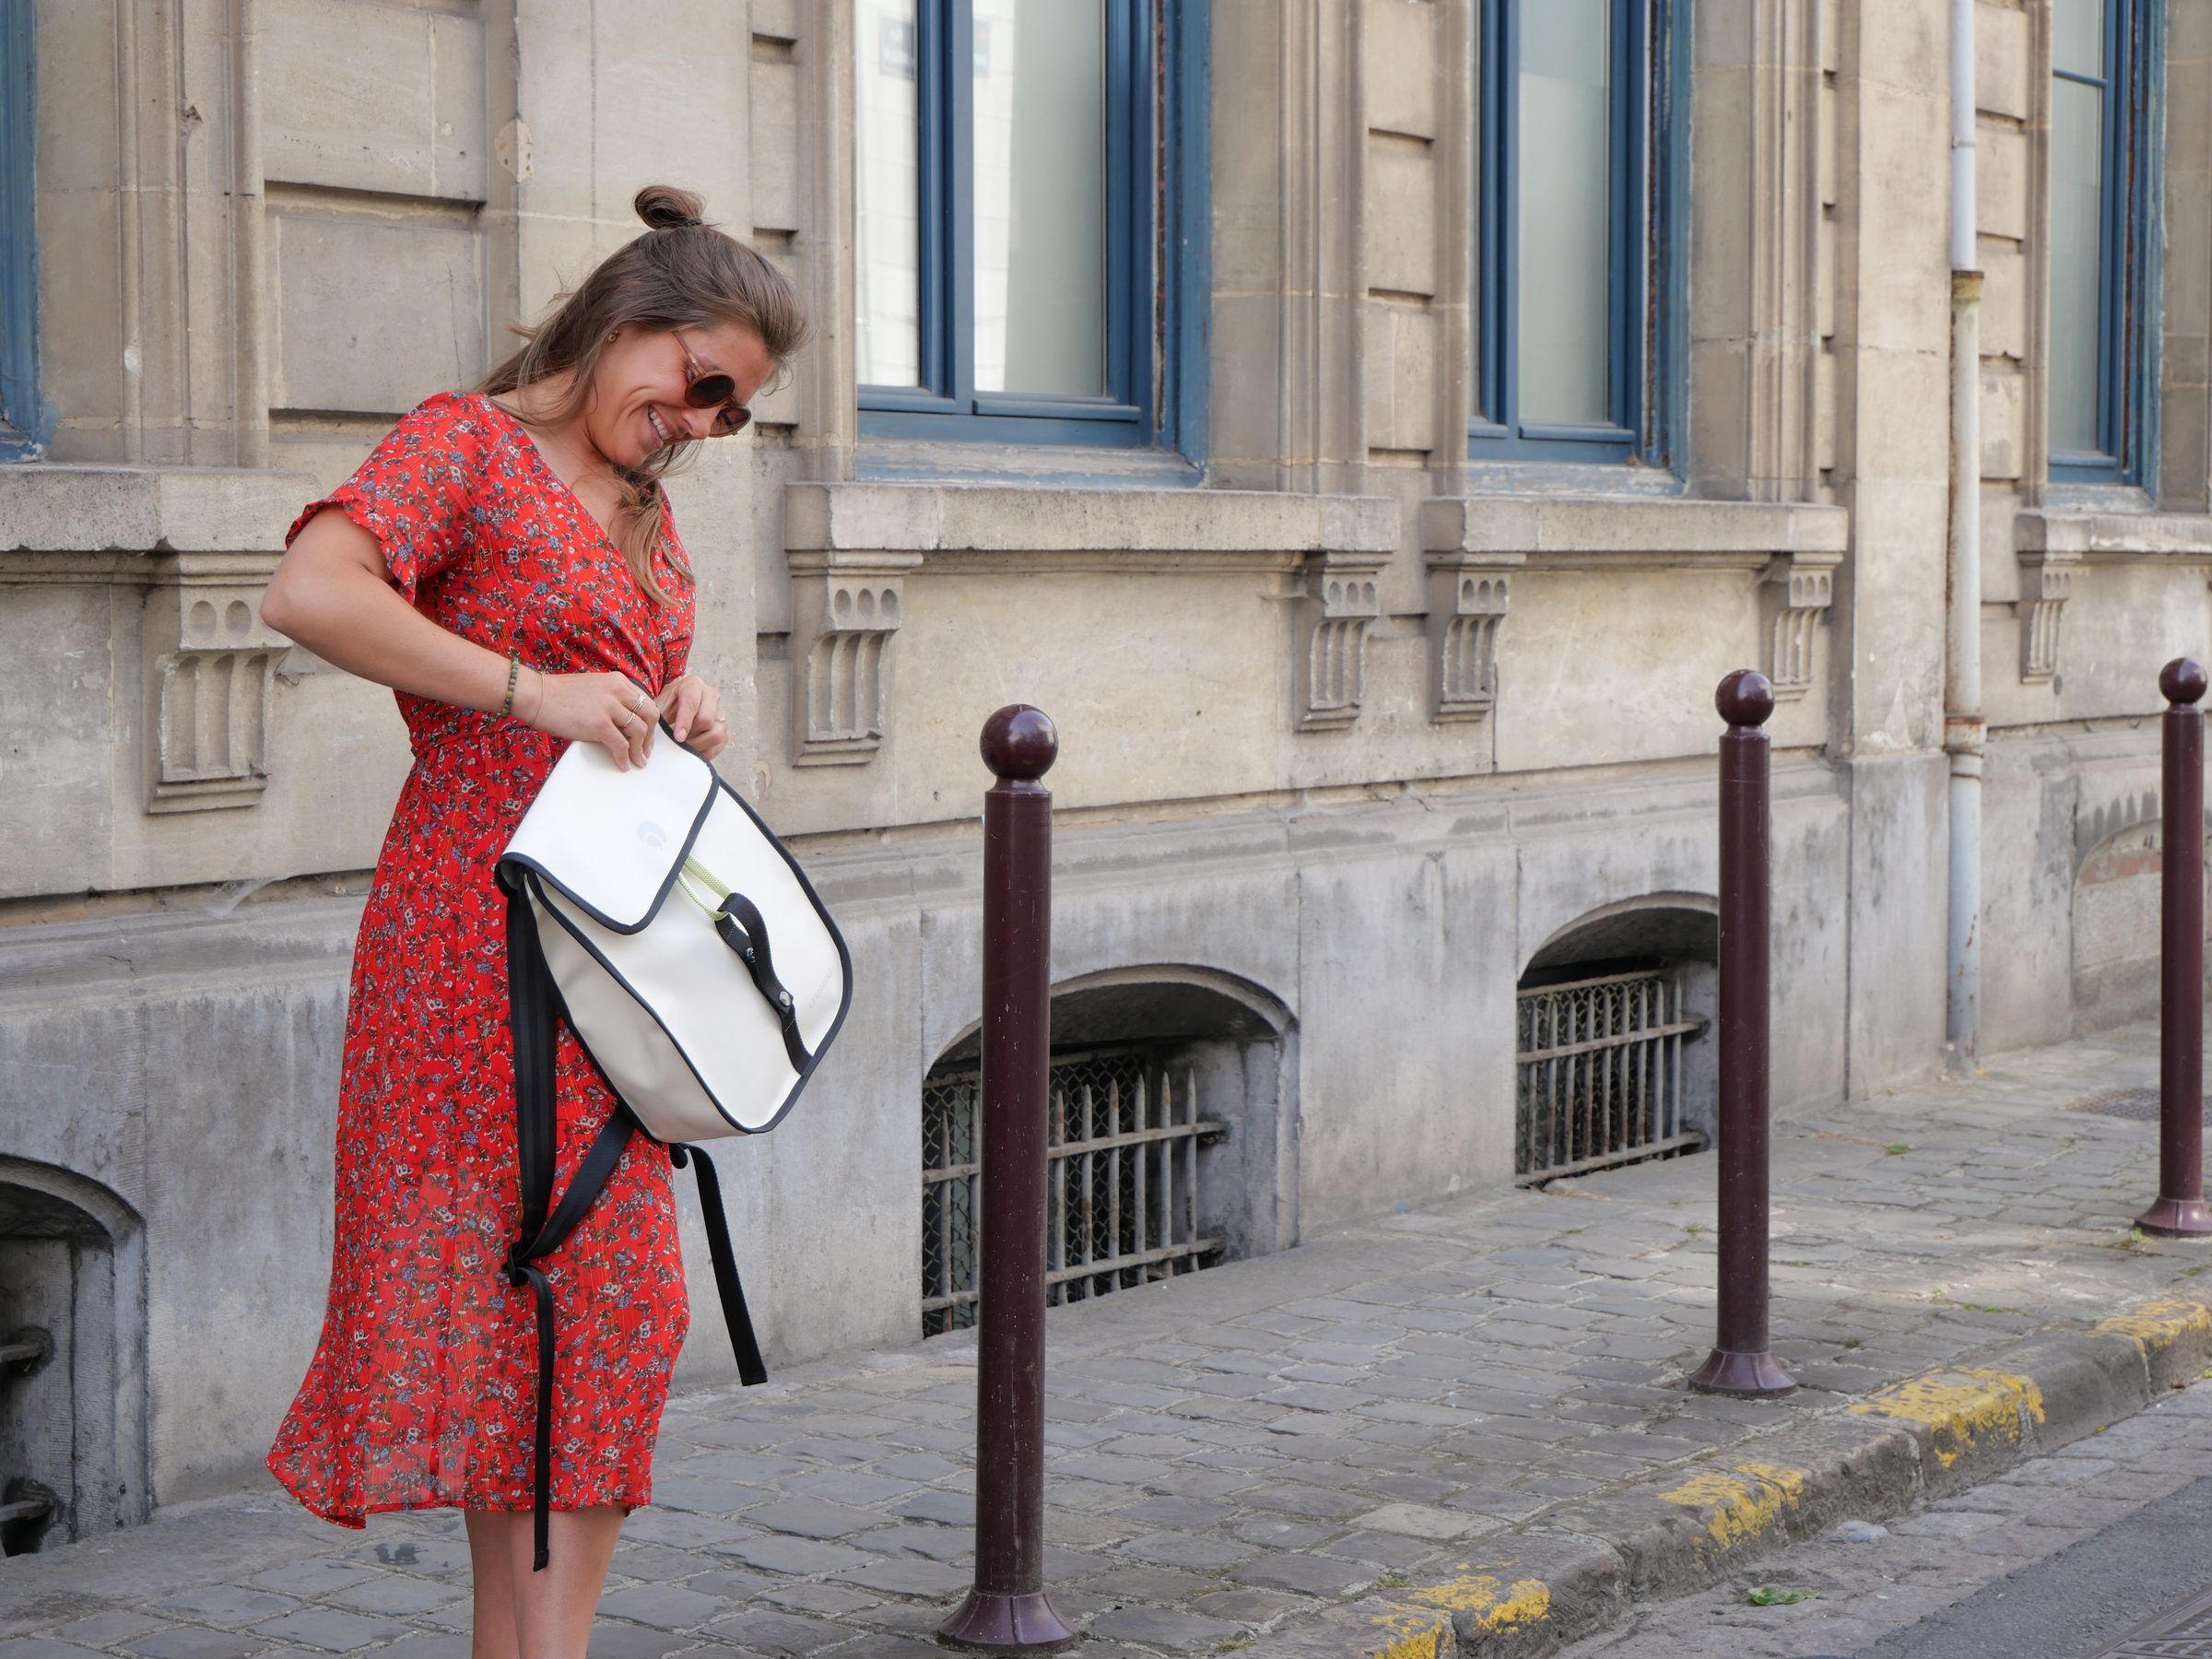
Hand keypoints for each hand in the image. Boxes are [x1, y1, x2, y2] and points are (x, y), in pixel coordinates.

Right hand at [521, 671, 660, 771]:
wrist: (536, 695)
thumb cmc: (558, 695)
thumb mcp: (594, 688)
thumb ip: (612, 699)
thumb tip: (624, 720)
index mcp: (617, 681)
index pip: (645, 701)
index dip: (649, 721)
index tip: (648, 735)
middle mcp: (617, 691)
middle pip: (649, 715)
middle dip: (651, 736)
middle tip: (647, 751)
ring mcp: (609, 707)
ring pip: (639, 731)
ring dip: (640, 750)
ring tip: (638, 761)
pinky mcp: (599, 724)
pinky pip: (622, 745)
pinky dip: (624, 758)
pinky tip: (622, 765)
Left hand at [657, 674, 729, 759]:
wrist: (674, 711)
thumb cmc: (666, 708)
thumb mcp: (658, 708)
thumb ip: (659, 717)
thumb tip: (660, 734)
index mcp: (693, 685)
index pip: (692, 702)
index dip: (685, 721)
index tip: (678, 737)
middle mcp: (710, 695)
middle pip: (706, 719)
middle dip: (690, 734)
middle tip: (676, 741)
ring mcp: (720, 712)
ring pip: (717, 732)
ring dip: (698, 744)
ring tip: (684, 746)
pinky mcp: (724, 729)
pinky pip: (719, 744)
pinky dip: (705, 750)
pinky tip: (692, 750)